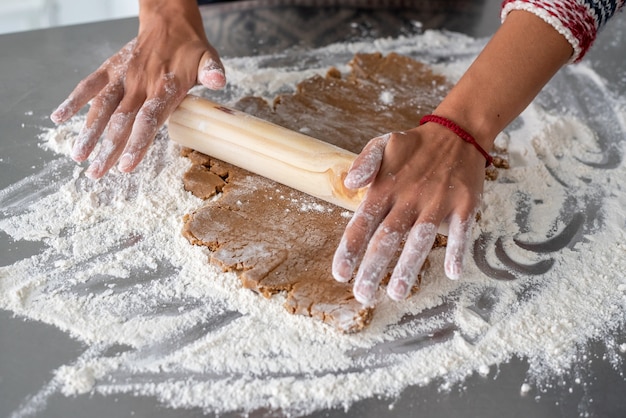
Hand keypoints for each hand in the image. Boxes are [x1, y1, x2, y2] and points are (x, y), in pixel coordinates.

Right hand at [50, 4, 225, 178]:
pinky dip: (73, 100)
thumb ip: (212, 71)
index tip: (126, 166)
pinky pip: (88, 84)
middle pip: (121, 122)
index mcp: (165, 86)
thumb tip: (218, 81)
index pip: (149, 120)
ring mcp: (122, 77)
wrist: (169, 20)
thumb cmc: (190, 48)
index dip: (137, 143)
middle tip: (96, 174)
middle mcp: (140, 84)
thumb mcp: (208, 58)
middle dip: (108, 150)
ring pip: (101, 107)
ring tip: (77, 157)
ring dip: (88, 132)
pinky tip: (59, 118)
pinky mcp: (110, 69)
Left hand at [332, 124, 486, 305]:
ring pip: (420, 238)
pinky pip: (461, 229)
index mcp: (386, 187)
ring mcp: (438, 201)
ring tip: (397, 293)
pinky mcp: (464, 204)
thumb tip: (350, 183)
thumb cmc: (414, 147)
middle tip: (363, 295)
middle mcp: (409, 197)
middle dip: (374, 267)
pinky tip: (452, 272)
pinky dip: (457, 249)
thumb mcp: (383, 144)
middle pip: (388, 237)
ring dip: (409, 266)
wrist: (458, 132)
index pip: (363, 222)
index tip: (340, 274)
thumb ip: (364, 163)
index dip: (350, 249)